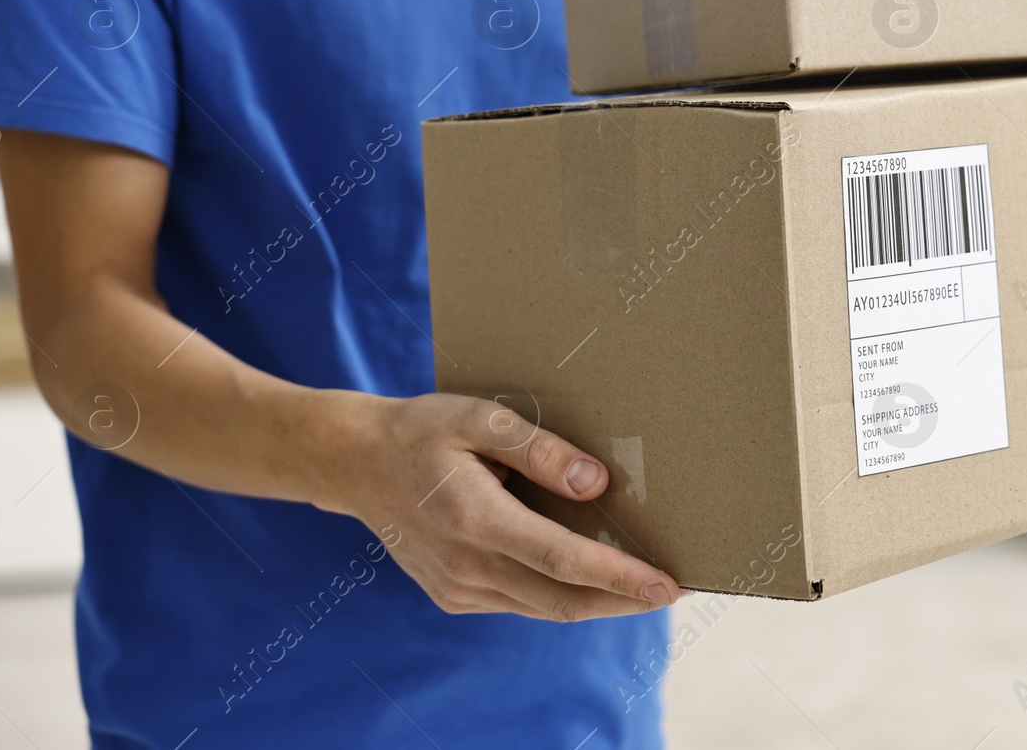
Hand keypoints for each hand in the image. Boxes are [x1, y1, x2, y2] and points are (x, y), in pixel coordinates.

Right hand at [329, 391, 680, 621]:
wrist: (354, 464)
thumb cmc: (421, 431)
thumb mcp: (478, 418)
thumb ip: (539, 449)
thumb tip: (596, 484)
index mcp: (475, 518)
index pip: (563, 560)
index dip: (619, 577)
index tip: (666, 585)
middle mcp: (466, 565)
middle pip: (562, 598)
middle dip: (623, 600)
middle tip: (671, 590)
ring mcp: (458, 587)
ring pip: (543, 608)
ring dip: (595, 602)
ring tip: (640, 588)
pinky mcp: (454, 595)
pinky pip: (520, 604)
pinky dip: (558, 596)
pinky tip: (584, 578)